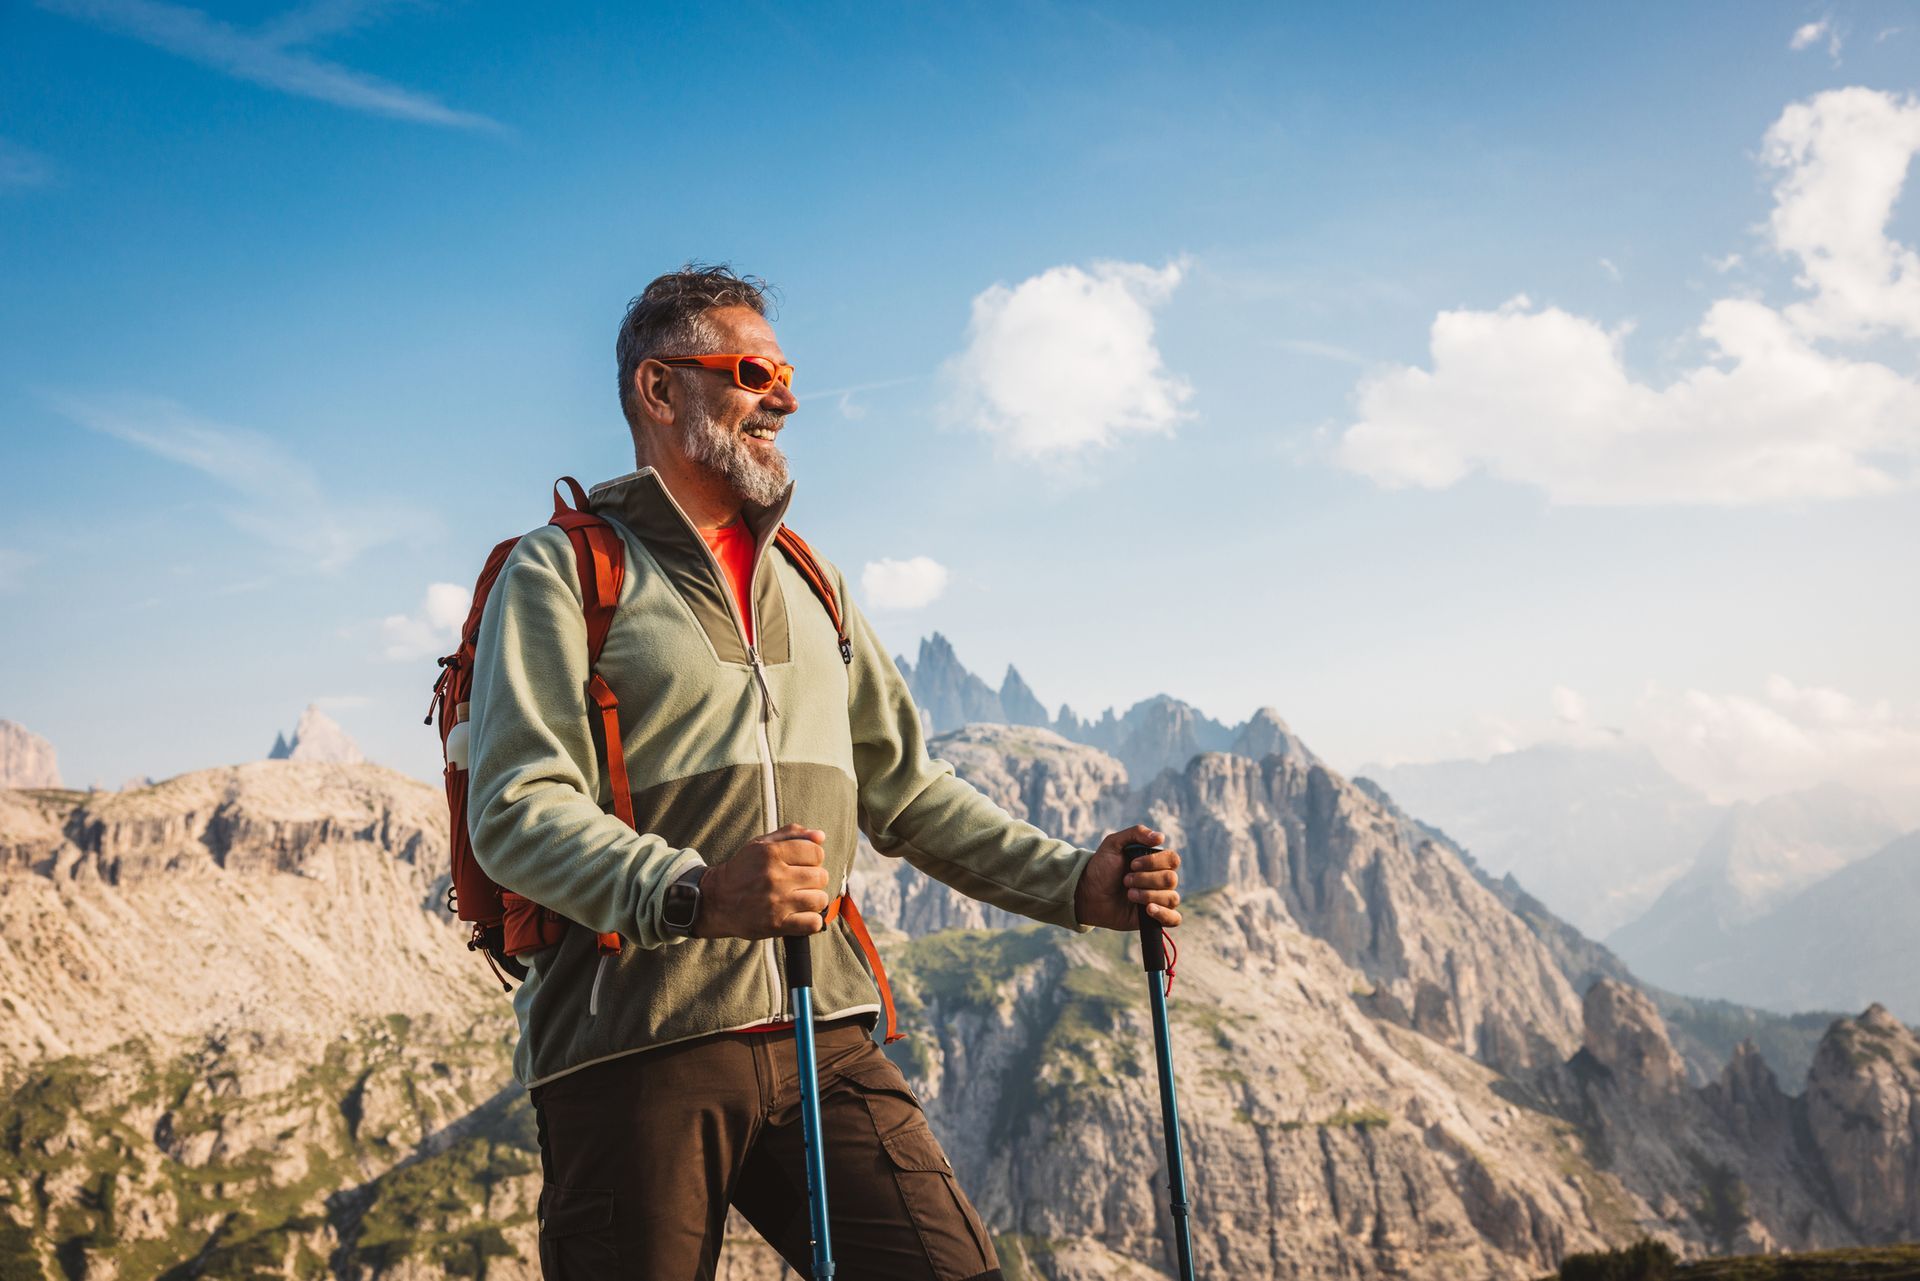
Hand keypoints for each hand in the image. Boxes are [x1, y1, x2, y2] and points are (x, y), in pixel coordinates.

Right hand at [693, 823, 831, 938]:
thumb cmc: (741, 870)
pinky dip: (812, 920)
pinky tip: (801, 915)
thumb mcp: (760, 844)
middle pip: (820, 876)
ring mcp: (776, 902)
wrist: (715, 901)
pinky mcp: (776, 924)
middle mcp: (775, 877)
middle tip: (801, 883)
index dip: (814, 859)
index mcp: (771, 853)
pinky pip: (813, 923)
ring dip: (814, 900)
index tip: (804, 865)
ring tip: (801, 899)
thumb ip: (791, 834)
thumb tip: (820, 836)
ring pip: (820, 899)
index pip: (816, 853)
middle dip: (814, 879)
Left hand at [1073, 824, 1181, 931]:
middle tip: (1125, 880)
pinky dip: (1164, 914)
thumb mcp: (1113, 844)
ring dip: (1147, 895)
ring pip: (1172, 898)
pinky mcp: (1155, 918)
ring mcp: (1159, 899)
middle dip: (1145, 879)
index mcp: (1156, 862)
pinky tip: (1148, 910)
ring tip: (1128, 894)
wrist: (1089, 894)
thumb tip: (1160, 837)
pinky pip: (1174, 919)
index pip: (1172, 859)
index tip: (1132, 864)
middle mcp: (1161, 880)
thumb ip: (1136, 833)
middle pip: (1171, 879)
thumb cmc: (1102, 868)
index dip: (1154, 862)